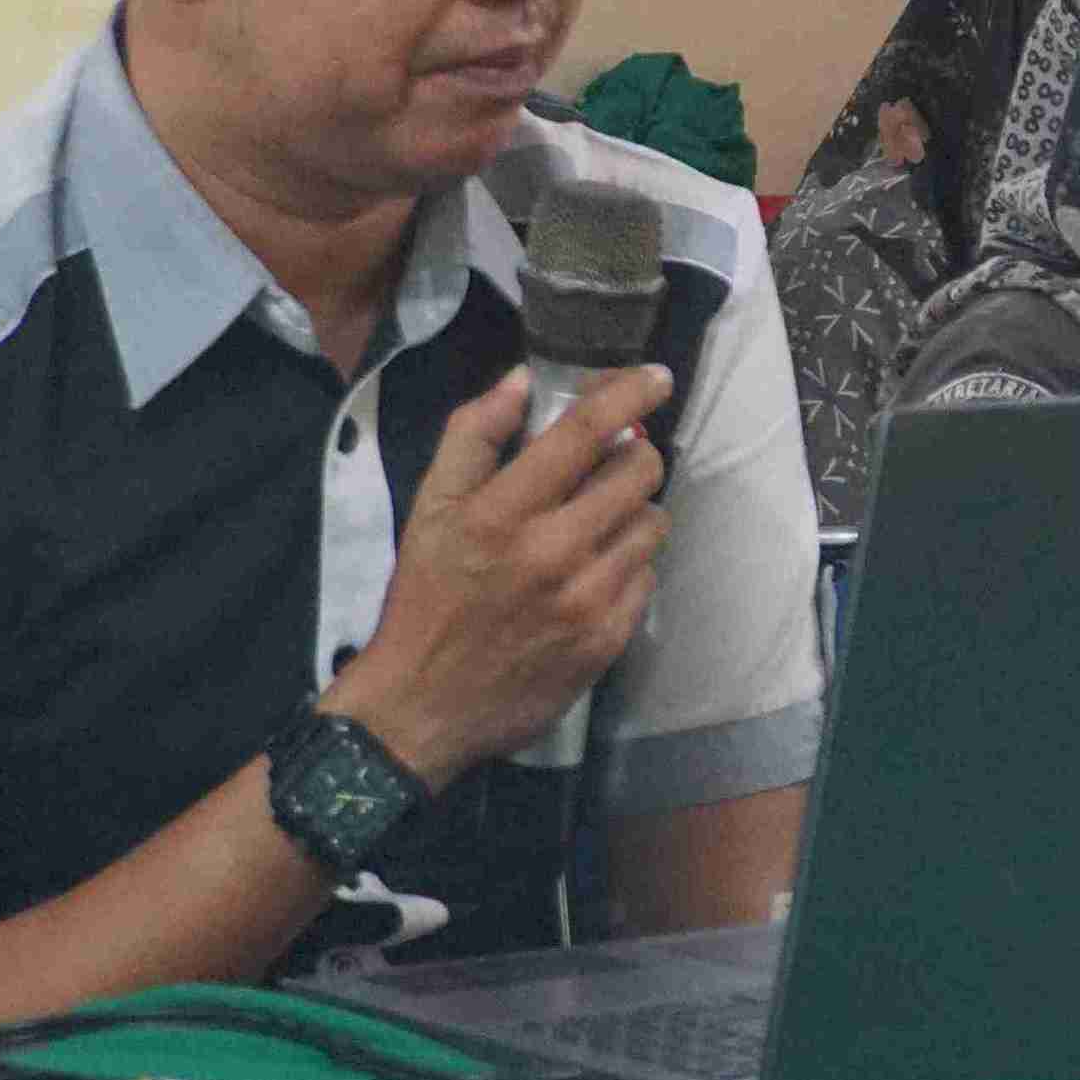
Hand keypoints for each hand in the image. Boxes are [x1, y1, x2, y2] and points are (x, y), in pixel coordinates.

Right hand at [323, 363, 673, 784]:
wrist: (423, 704)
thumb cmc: (425, 597)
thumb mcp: (427, 508)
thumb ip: (472, 437)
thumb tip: (523, 380)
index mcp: (502, 512)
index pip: (585, 433)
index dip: (629, 394)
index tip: (656, 376)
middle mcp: (553, 552)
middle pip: (638, 472)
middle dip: (635, 454)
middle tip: (615, 461)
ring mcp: (587, 600)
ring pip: (653, 524)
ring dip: (635, 510)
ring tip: (601, 521)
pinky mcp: (608, 640)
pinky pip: (647, 577)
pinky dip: (630, 564)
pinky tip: (596, 571)